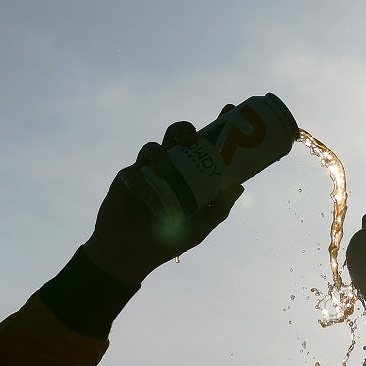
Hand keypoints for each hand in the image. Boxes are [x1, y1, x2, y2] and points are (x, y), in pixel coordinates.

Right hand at [82, 105, 244, 284]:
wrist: (130, 257)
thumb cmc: (165, 242)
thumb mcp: (199, 228)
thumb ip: (218, 209)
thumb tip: (241, 186)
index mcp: (188, 175)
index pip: (203, 145)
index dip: (216, 126)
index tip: (229, 108)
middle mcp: (168, 168)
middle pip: (176, 136)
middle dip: (184, 129)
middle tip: (192, 138)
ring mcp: (145, 172)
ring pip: (152, 147)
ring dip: (160, 155)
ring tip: (166, 172)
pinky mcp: (124, 181)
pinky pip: (131, 174)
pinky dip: (139, 184)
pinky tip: (145, 199)